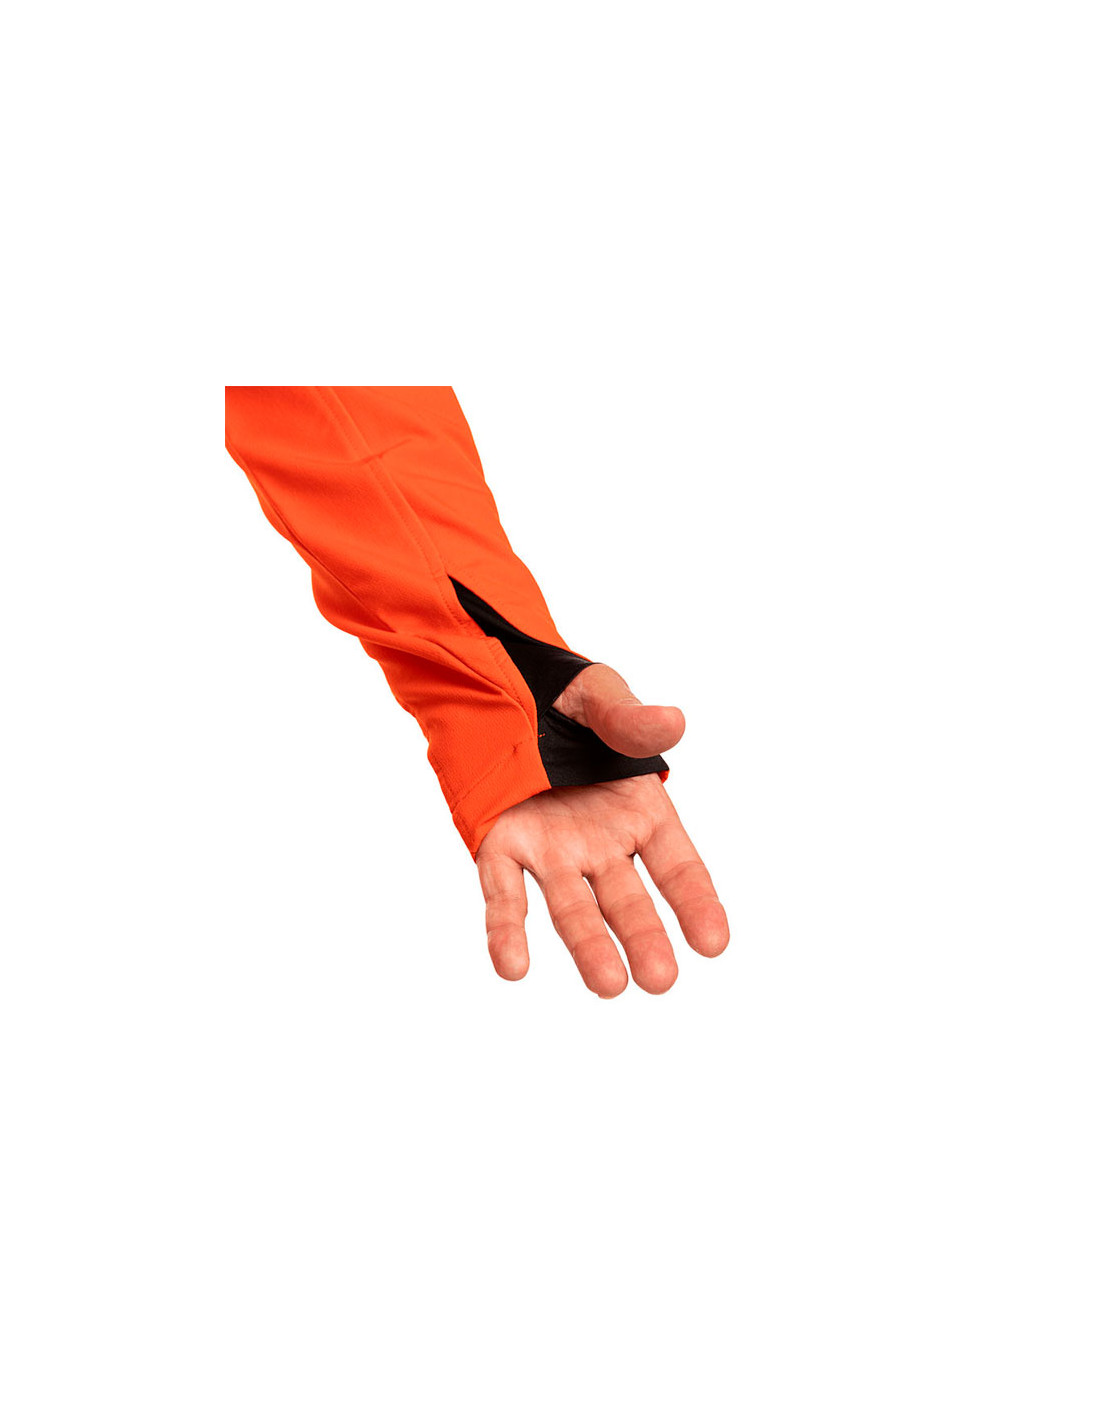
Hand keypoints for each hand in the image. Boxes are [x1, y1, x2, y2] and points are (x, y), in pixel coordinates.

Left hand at [475, 663, 728, 995]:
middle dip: (644, 938)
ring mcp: (550, 851)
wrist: (496, 688)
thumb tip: (671, 722)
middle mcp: (598, 843)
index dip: (695, 903)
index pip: (676, 867)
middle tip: (660, 979)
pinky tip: (512, 967)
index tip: (713, 943)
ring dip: (589, 946)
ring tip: (608, 986)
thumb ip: (628, 720)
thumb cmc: (563, 698)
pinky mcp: (500, 847)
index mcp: (637, 810)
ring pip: (572, 908)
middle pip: (628, 900)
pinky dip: (507, 930)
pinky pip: (504, 894)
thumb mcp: (600, 697)